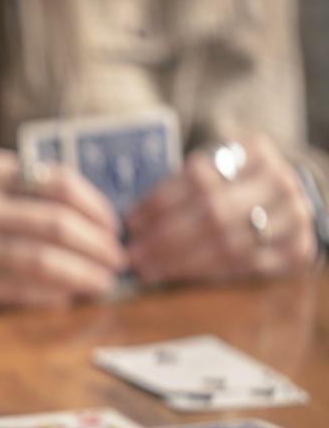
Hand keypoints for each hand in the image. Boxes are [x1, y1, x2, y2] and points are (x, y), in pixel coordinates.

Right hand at [0, 147, 125, 306]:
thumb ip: (17, 186)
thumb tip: (88, 218)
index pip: (56, 182)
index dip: (96, 207)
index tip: (113, 225)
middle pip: (56, 223)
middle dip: (98, 245)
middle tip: (117, 259)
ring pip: (42, 260)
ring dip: (82, 274)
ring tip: (102, 282)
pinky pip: (16, 290)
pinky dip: (49, 296)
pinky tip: (66, 298)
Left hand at [126, 134, 317, 283]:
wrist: (282, 203)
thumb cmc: (233, 185)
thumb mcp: (214, 170)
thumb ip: (181, 187)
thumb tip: (131, 221)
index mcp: (255, 151)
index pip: (200, 176)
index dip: (160, 201)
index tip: (130, 222)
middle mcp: (280, 181)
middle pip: (214, 212)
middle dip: (166, 237)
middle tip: (133, 254)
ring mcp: (293, 217)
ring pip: (229, 244)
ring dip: (180, 261)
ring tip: (148, 269)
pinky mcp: (298, 249)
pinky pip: (244, 267)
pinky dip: (206, 274)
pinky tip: (177, 276)